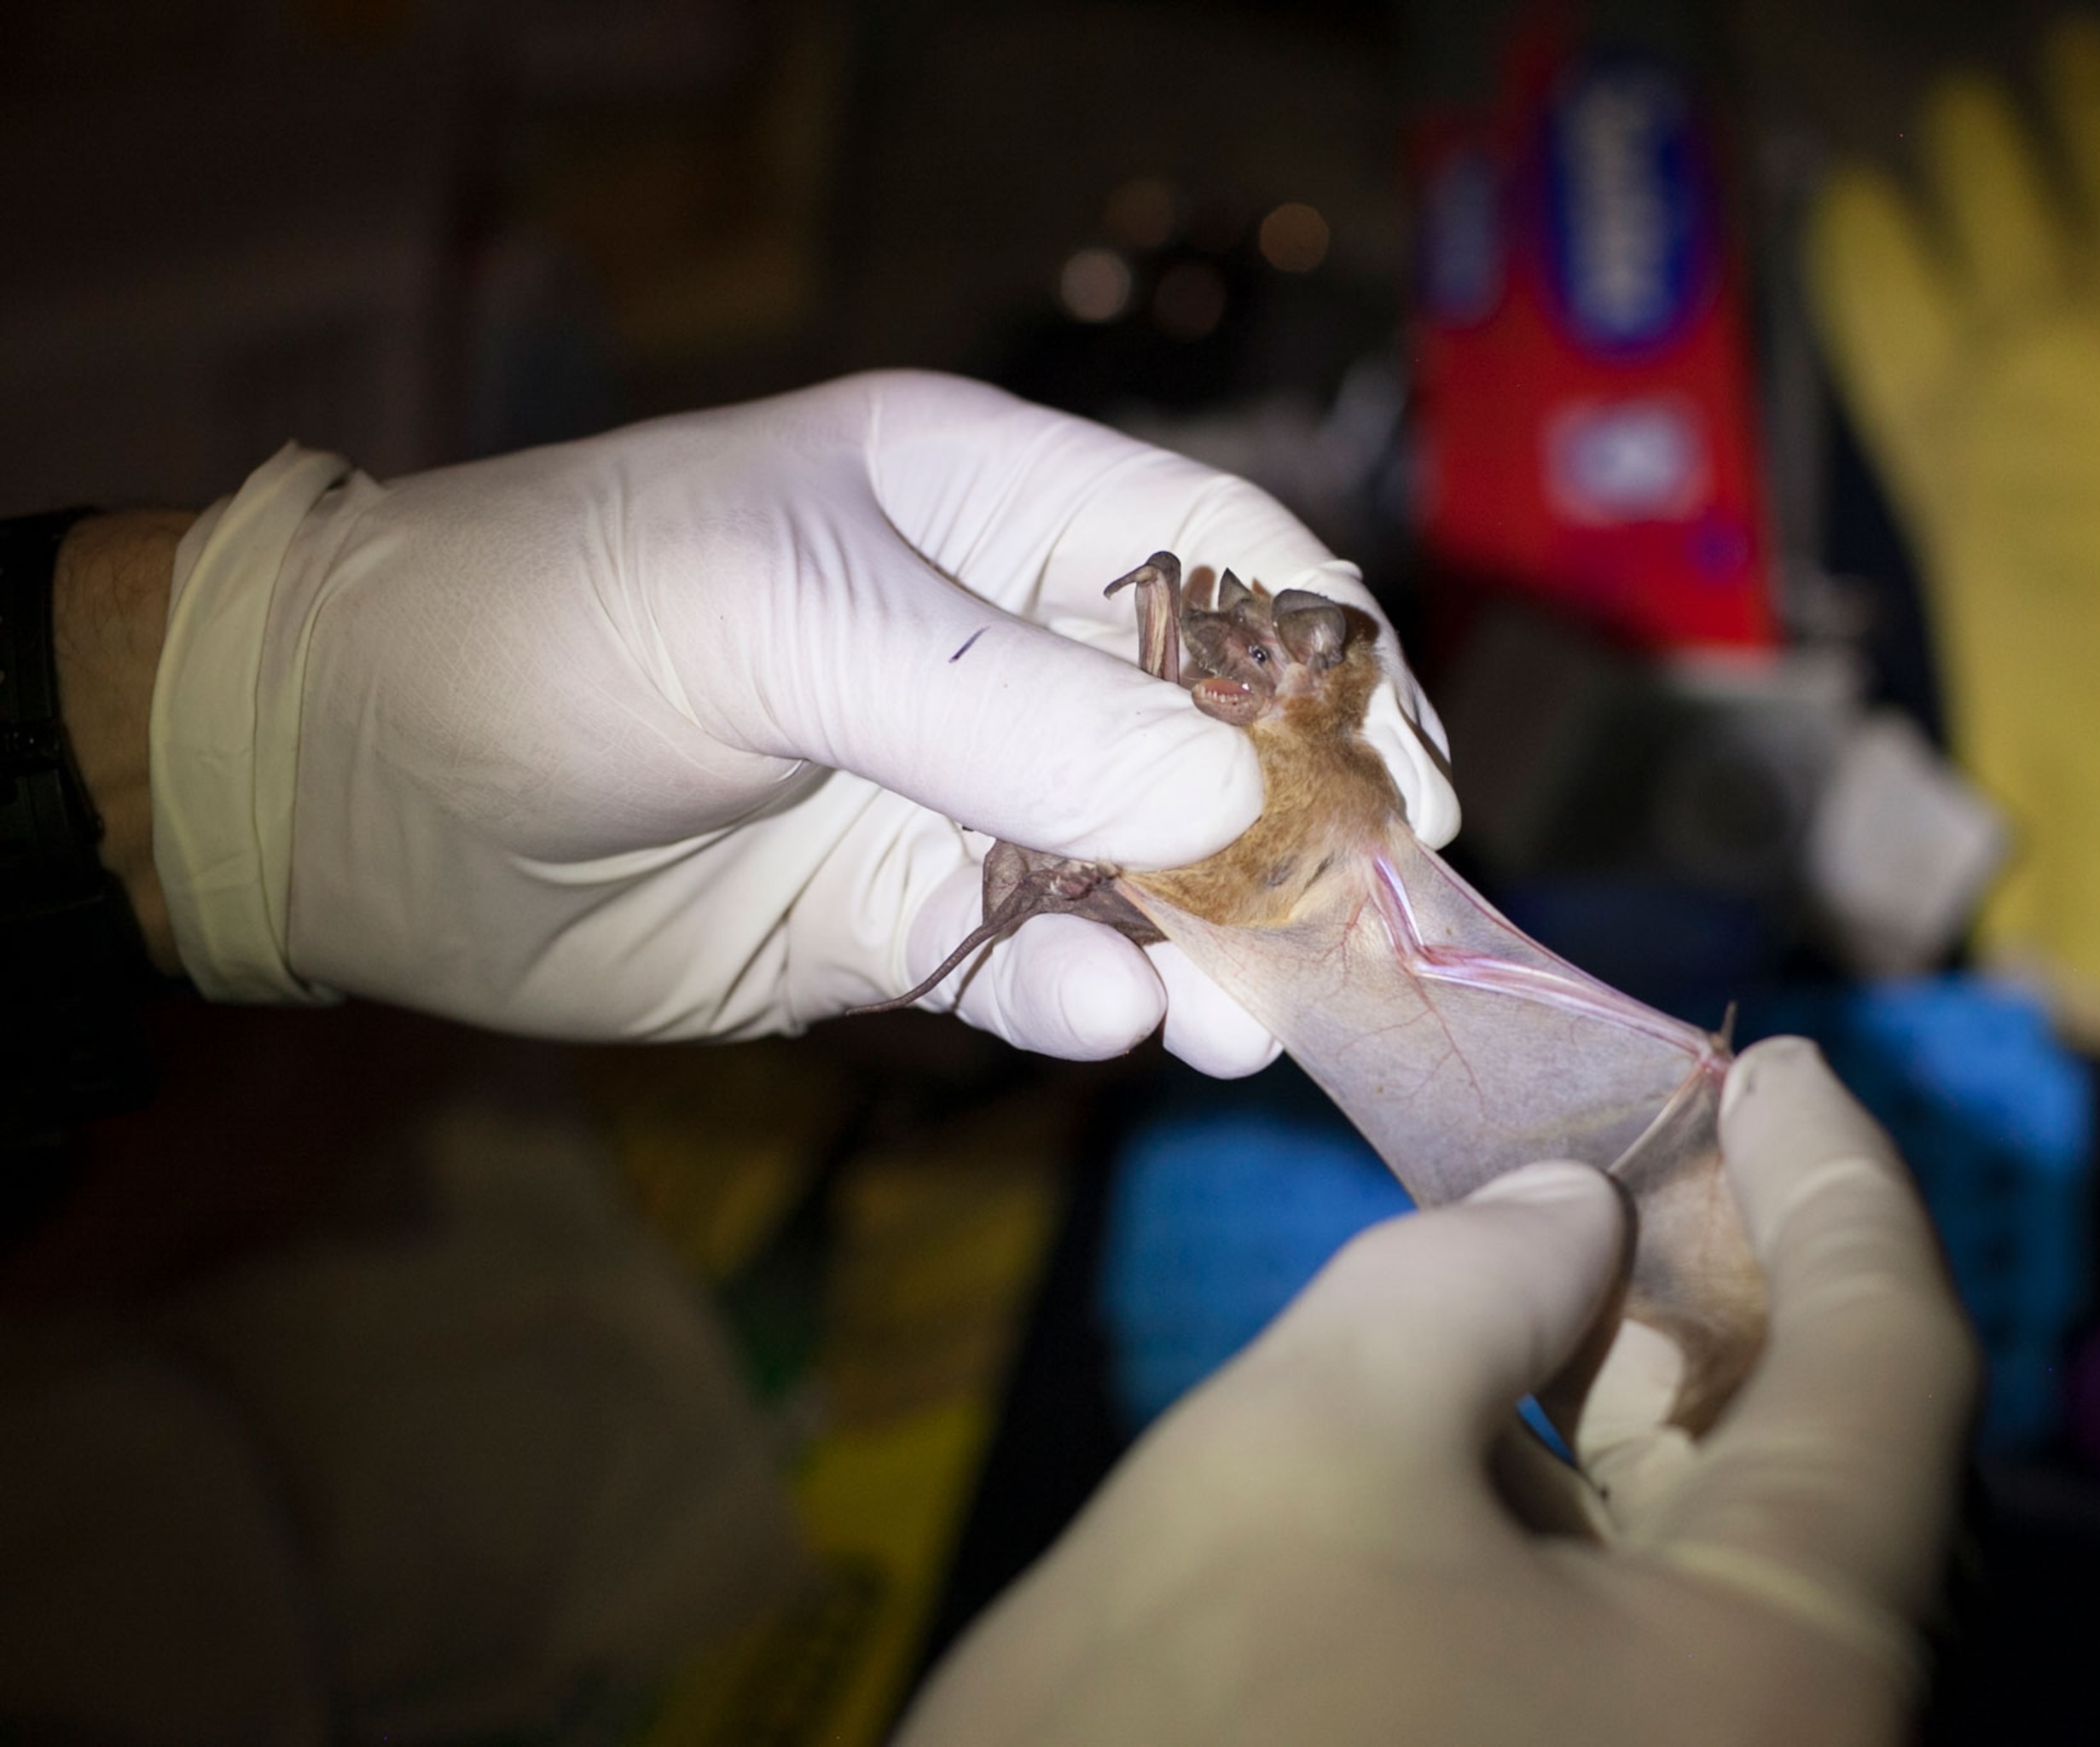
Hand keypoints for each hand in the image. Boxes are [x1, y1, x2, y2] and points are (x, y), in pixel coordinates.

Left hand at [152, 372, 1455, 1063]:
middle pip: (1220, 736)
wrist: (348, 788)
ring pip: (1151, 878)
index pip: (1224, 559)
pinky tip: (1103, 1022)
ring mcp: (961, 799)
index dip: (1333, 656)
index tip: (1404, 776)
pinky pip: (1043, 973)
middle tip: (1363, 934)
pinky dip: (1090, 1005)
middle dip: (1302, 832)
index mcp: (990, 510)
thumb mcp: (781, 622)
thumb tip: (1223, 804)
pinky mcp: (904, 928)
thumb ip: (1006, 713)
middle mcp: (1002, 655)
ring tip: (1243, 1015)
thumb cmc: (553, 627)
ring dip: (1216, 945)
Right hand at [894, 1038, 1976, 1746]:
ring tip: (1550, 1248)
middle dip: (1727, 1283)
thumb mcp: (1312, 1437)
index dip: (1837, 1184)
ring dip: (1642, 1395)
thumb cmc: (1182, 1722)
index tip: (1775, 1064)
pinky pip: (1638, 1645)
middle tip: (1642, 1140)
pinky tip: (1486, 1419)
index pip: (1891, 1368)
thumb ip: (1468, 1276)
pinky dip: (1582, 1512)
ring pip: (1720, 1564)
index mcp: (1787, 1666)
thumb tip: (1568, 1216)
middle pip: (1821, 1469)